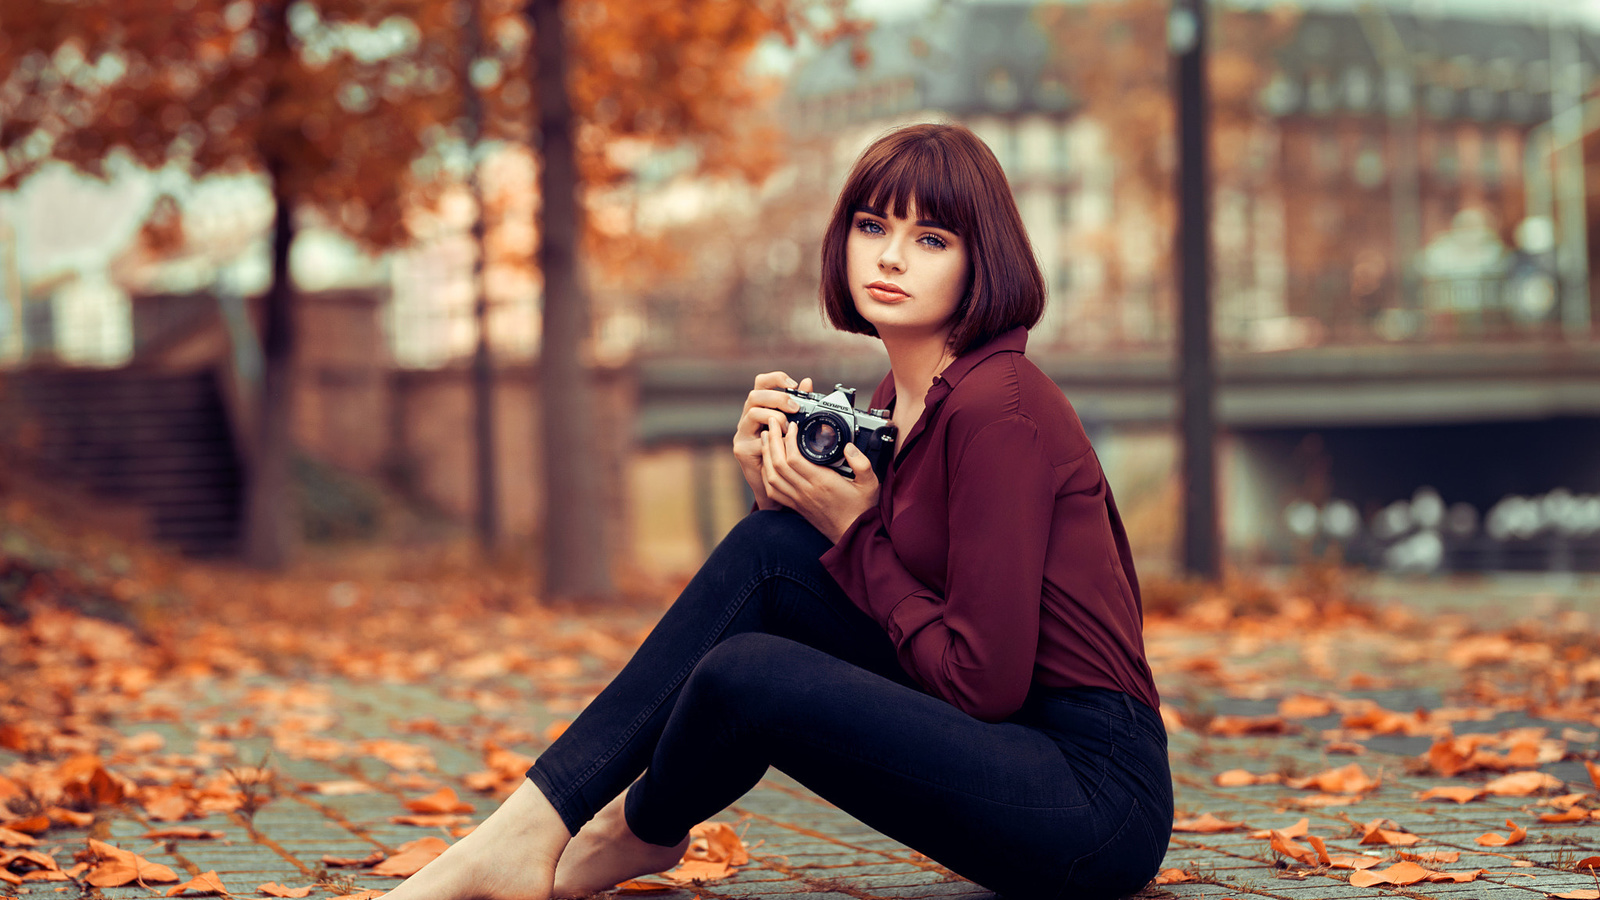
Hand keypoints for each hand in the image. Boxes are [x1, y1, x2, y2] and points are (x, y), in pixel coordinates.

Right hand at [733, 372, 811, 510]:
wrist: (779, 485)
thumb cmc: (787, 453)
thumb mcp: (795, 425)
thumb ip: (799, 404)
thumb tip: (808, 382)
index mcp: (761, 407)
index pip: (761, 382)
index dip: (775, 378)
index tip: (793, 383)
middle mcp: (748, 417)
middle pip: (755, 395)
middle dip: (777, 398)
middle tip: (795, 407)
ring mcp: (742, 433)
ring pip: (752, 413)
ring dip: (774, 417)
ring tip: (788, 428)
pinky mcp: (742, 450)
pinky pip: (755, 439)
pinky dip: (772, 439)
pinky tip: (783, 443)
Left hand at [761, 420, 880, 542]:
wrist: (853, 536)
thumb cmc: (861, 510)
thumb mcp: (870, 484)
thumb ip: (862, 463)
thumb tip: (849, 447)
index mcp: (822, 482)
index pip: (794, 458)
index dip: (788, 439)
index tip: (792, 426)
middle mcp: (806, 491)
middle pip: (777, 464)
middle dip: (772, 441)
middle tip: (773, 423)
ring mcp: (798, 499)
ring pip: (771, 476)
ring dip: (765, 455)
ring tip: (767, 438)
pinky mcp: (795, 506)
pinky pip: (773, 491)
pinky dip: (766, 475)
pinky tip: (767, 463)